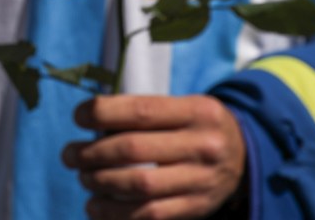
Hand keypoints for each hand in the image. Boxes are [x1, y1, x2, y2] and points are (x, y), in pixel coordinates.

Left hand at [62, 95, 245, 219]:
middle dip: (91, 153)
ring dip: (99, 183)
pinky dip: (115, 213)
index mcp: (197, 111)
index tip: (78, 116)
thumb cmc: (196, 126)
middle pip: (134, 149)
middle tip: (70, 154)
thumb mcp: (183, 106)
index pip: (141, 110)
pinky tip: (95, 206)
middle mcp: (203, 145)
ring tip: (82, 178)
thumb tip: (90, 120)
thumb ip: (145, 112)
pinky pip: (150, 215)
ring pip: (139, 186)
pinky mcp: (198, 207)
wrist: (245, 156)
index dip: (102, 113)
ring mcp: (202, 180)